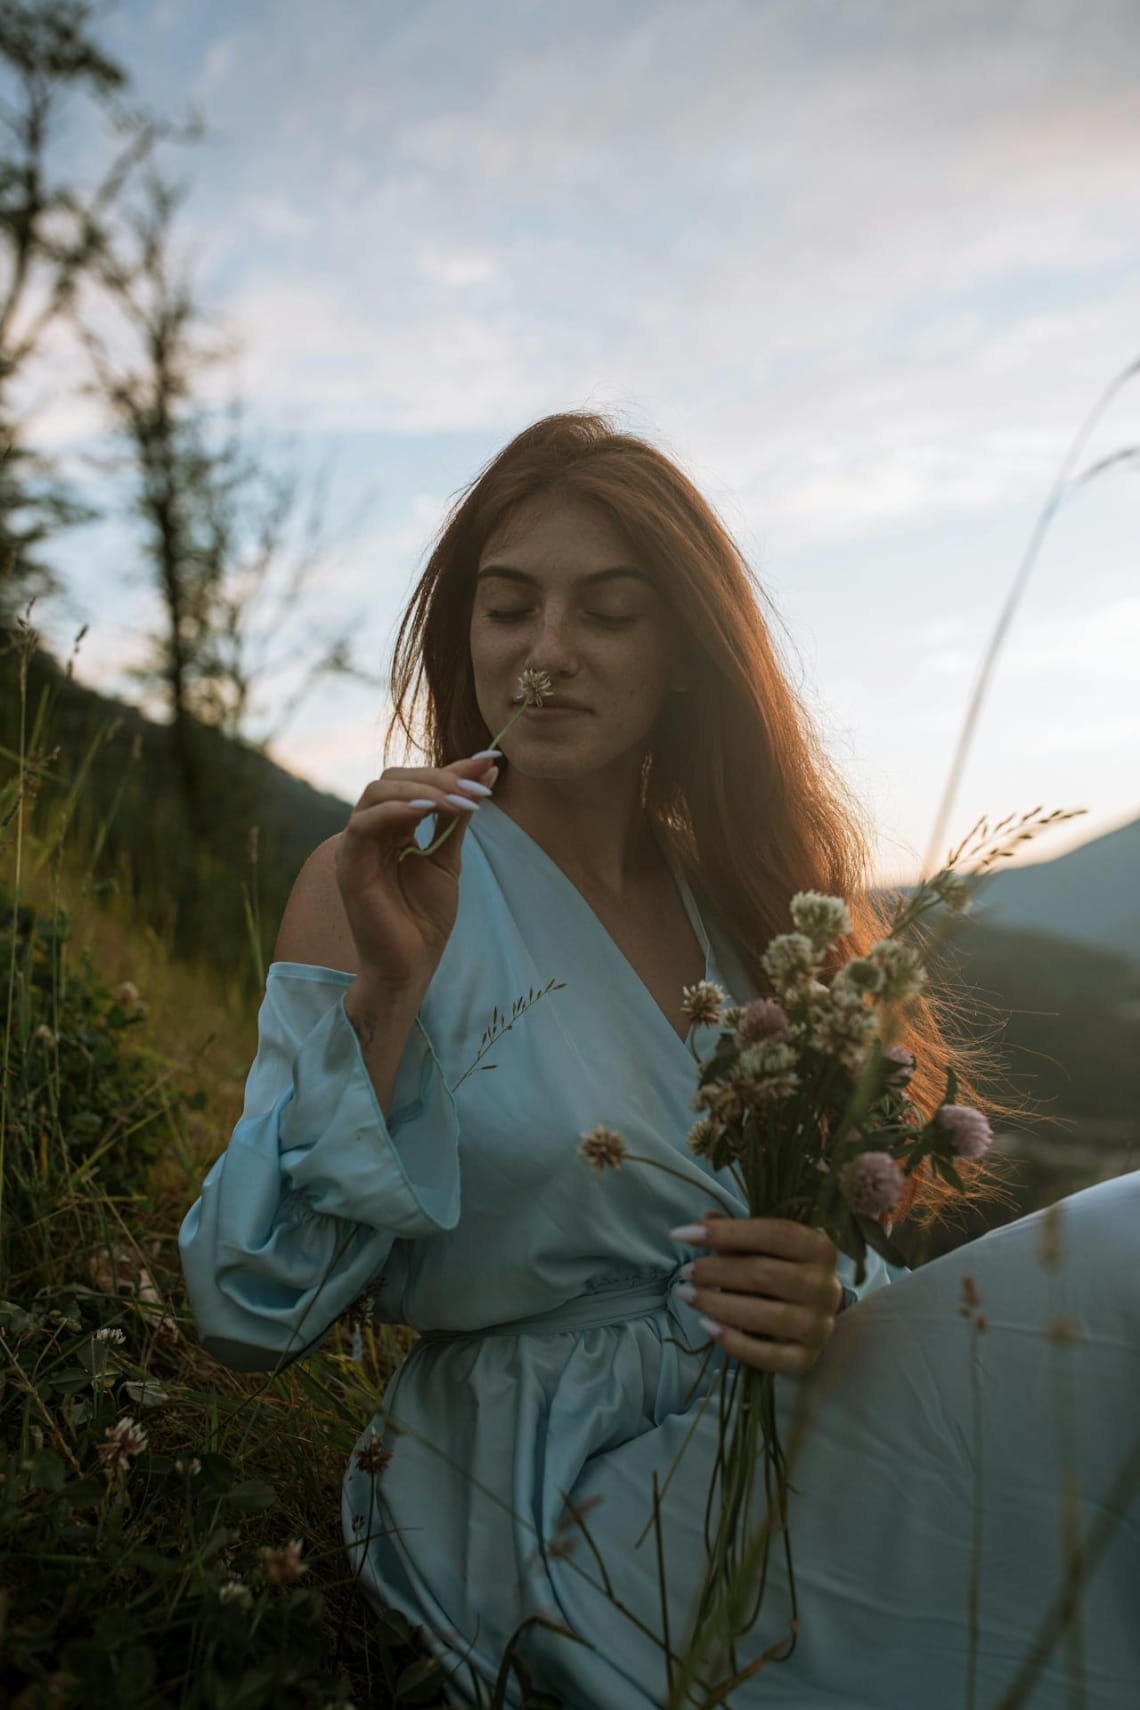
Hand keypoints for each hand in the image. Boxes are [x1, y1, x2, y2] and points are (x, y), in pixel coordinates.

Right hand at [335, 752, 498, 992]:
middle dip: (439, 777)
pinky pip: (362, 825)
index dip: (451, 768)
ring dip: (421, 790)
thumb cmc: (425, 918)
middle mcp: (371, 830)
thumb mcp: (449, 858)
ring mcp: (356, 846)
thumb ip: (459, 815)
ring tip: (458, 800)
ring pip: (377, 793)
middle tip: (476, 788)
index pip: (415, 781)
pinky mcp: (348, 866)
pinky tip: (426, 810)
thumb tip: (486, 771)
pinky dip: (394, 810)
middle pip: (393, 778)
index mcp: (392, 826)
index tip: (490, 762)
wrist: (411, 965)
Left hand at [677, 1212, 842, 1375]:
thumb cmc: (782, 1270)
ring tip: (686, 1294)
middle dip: (716, 1271)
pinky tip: (707, 1325)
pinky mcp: (807, 1359)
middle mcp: (825, 1286)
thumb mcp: (765, 1247)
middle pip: (764, 1274)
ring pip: (764, 1316)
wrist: (811, 1315)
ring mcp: (819, 1326)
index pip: (773, 1234)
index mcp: (819, 1249)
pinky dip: (733, 1342)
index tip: (682, 1234)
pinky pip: (767, 1355)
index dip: (726, 1232)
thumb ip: (737, 1233)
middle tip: (684, 1271)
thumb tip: (706, 1219)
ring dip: (717, 1304)